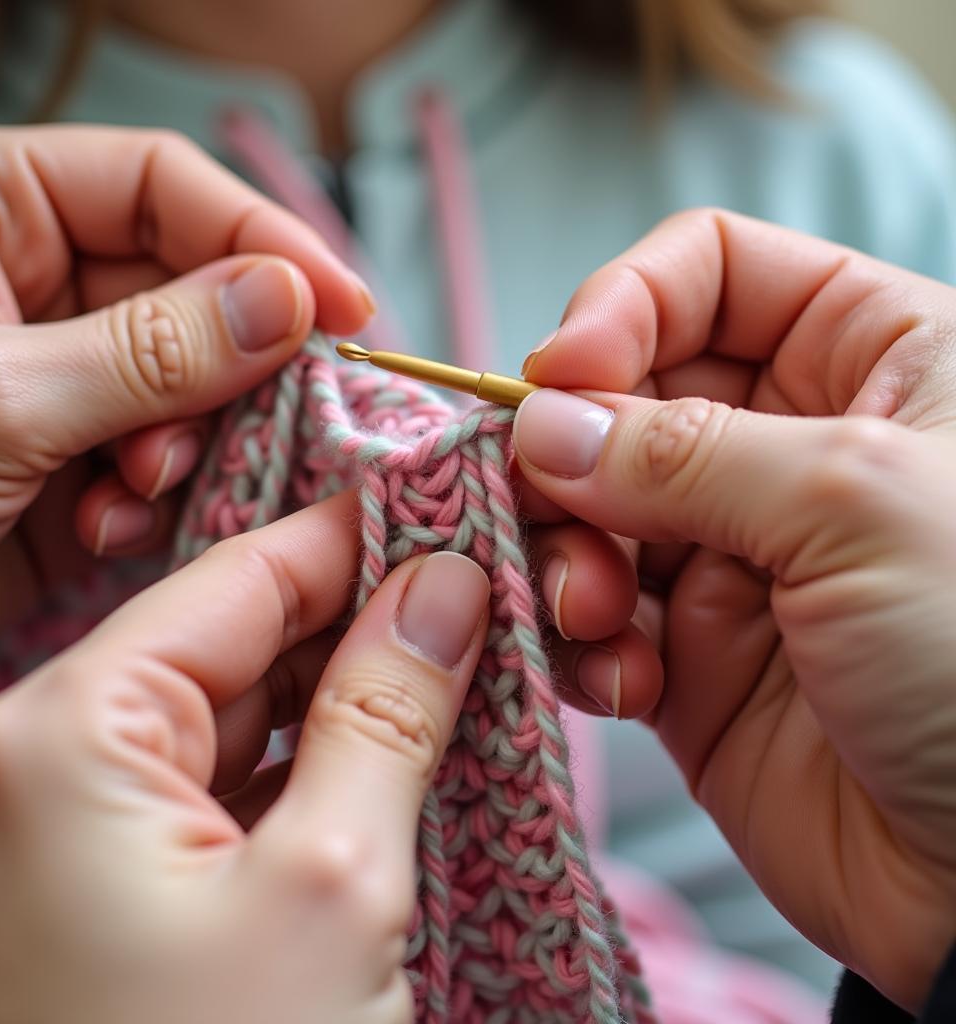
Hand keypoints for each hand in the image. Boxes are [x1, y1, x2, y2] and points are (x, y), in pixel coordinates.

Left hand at [0, 124, 373, 681]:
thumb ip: (154, 347)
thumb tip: (286, 299)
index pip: (160, 187)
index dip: (263, 238)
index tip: (343, 306)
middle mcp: (27, 287)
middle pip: (190, 296)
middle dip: (227, 369)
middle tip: (264, 421)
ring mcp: (56, 381)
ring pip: (187, 390)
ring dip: (187, 446)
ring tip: (143, 489)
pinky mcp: (68, 464)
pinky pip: (159, 463)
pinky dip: (154, 500)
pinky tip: (110, 527)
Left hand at [0, 490, 491, 1022]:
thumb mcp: (337, 881)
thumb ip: (389, 703)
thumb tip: (444, 585)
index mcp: (60, 737)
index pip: (234, 579)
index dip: (351, 542)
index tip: (445, 517)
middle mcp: (33, 773)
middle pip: (229, 643)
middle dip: (355, 621)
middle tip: (472, 601)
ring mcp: (60, 843)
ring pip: (228, 716)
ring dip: (340, 695)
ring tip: (451, 669)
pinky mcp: (102, 901)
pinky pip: (215, 790)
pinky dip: (305, 767)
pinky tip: (390, 755)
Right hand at [514, 209, 955, 1009]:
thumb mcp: (854, 506)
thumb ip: (681, 450)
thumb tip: (541, 423)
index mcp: (871, 361)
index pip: (711, 274)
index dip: (623, 307)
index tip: (561, 373)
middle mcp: (791, 448)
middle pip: (626, 392)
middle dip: (572, 448)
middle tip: (554, 504)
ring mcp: (732, 553)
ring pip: (588, 504)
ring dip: (564, 551)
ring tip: (593, 609)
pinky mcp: (687, 652)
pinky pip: (588, 613)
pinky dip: (578, 639)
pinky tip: (620, 680)